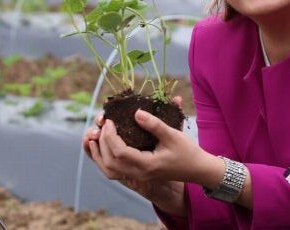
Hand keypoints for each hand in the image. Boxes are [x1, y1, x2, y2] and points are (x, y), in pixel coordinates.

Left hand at [82, 97, 200, 215]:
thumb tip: (136, 113)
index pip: (119, 153)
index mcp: (147, 165)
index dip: (110, 136)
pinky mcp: (138, 174)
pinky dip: (104, 160)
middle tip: (102, 123)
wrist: (197, 169)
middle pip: (110, 162)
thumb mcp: (172, 134)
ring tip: (93, 136)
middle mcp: (139, 174)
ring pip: (109, 170)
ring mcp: (138, 176)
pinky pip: (114, 171)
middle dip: (101, 142)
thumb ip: (154, 124)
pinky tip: (100, 147)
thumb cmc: (187, 151)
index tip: (110, 120)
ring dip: (98, 153)